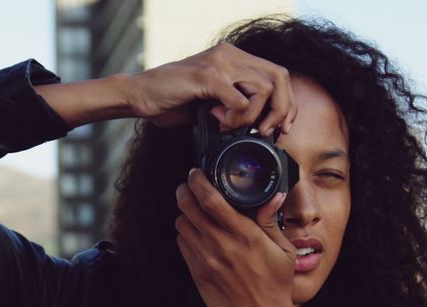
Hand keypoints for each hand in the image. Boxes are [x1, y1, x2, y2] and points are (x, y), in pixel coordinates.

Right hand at [125, 43, 297, 133]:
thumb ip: (233, 106)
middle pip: (279, 77)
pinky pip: (239, 100)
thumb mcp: (211, 102)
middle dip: (281, 109)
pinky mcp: (207, 76)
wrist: (140, 94)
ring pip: (263, 89)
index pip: (277, 73)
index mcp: (233, 58)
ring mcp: (219, 63)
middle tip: (269, 131)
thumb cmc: (172, 100)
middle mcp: (229, 55)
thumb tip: (258, 127)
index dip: (286, 101)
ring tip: (234, 128)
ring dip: (255, 116)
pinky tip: (220, 124)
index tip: (282, 126)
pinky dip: (235, 118)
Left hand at [174, 168, 297, 306]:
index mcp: (244, 235)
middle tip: (188, 187)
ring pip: (182, 224)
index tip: (195, 173)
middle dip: (185, 192)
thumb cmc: (276, 286)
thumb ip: (271, 221)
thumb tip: (274, 196)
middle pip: (189, 208)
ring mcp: (206, 260)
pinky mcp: (197, 274)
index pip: (211, 199)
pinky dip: (186, 235)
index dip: (198, 182)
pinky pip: (182, 245)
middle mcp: (221, 245)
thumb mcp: (283, 250)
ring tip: (194, 211)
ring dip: (185, 214)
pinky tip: (196, 234)